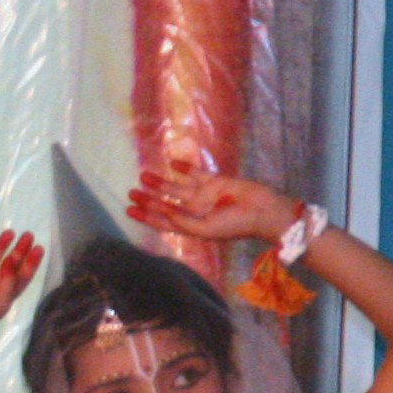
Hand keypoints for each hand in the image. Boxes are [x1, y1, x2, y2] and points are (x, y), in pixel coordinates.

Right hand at [0, 230, 43, 354]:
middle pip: (8, 266)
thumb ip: (10, 279)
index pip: (21, 277)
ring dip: (0, 247)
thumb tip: (11, 259)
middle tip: (28, 235)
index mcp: (3, 296)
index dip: (31, 263)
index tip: (38, 248)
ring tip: (10, 232)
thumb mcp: (1, 301)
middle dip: (18, 251)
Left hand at [127, 163, 299, 247]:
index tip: (128, 210)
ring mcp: (204, 196)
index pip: (163, 221)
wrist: (264, 211)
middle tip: (130, 192)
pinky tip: (172, 163)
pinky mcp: (215, 182)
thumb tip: (164, 213)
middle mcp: (194, 211)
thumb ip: (183, 222)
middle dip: (148, 199)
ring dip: (160, 182)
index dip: (146, 216)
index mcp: (191, 226)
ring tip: (143, 175)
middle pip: (165, 204)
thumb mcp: (206, 228)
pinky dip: (184, 168)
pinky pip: (196, 173)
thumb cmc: (236, 225)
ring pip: (176, 188)